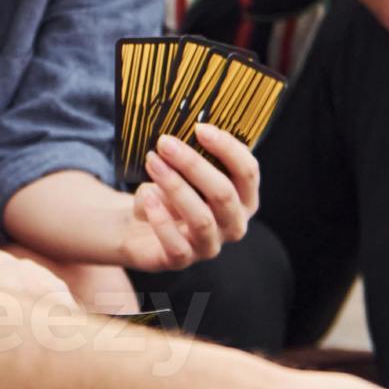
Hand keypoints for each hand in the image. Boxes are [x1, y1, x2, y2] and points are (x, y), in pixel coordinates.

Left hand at [119, 124, 259, 270]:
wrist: (139, 227)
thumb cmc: (170, 191)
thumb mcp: (184, 171)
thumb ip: (191, 155)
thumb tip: (178, 133)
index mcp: (243, 198)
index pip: (248, 172)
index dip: (228, 148)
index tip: (199, 128)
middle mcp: (233, 224)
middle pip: (224, 194)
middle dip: (194, 165)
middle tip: (165, 143)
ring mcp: (210, 246)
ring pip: (202, 218)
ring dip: (176, 187)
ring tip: (152, 162)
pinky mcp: (182, 261)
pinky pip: (176, 245)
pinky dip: (162, 220)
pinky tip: (148, 196)